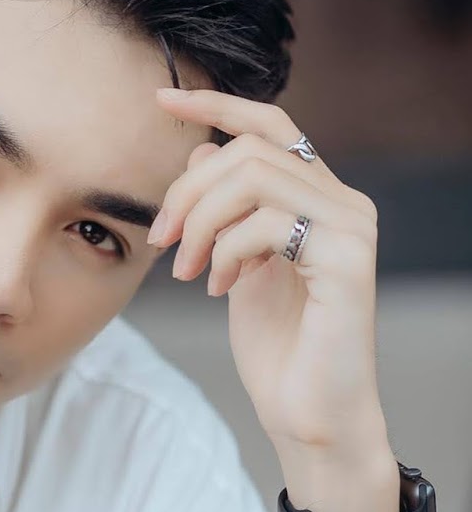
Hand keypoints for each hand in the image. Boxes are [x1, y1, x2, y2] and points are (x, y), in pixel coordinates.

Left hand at [148, 87, 392, 480]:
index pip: (270, 124)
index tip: (161, 99)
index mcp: (317, 197)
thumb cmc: (275, 341)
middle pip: (247, 149)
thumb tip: (201, 151)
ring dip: (199, 223)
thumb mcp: (235, 260)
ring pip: (252, 177)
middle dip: (186, 191)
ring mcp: (351, 227)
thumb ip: (226, 208)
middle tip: (161, 241)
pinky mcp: (348, 259)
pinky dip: (225, 251)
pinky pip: (265, 222)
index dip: (215, 104)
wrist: (308, 412)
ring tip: (186, 270)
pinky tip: (218, 288)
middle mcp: (343, 201)